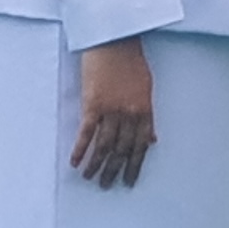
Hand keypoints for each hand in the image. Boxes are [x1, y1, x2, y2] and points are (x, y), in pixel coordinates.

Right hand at [72, 35, 157, 188]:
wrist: (114, 41)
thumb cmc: (131, 62)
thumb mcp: (147, 88)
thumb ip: (148, 116)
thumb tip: (153, 140)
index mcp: (145, 110)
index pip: (141, 145)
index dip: (135, 165)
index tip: (130, 180)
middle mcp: (130, 113)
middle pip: (123, 149)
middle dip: (115, 170)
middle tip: (108, 186)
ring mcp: (111, 109)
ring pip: (104, 145)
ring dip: (97, 164)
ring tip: (91, 178)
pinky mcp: (92, 104)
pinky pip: (86, 133)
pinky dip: (81, 149)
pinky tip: (75, 163)